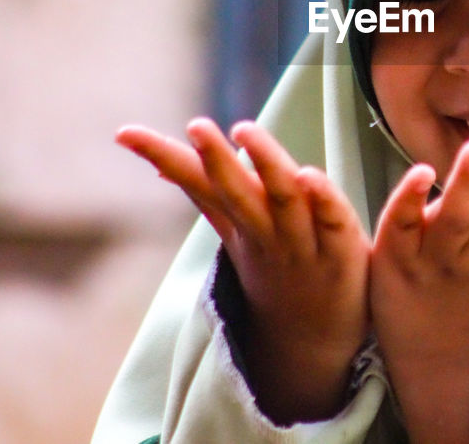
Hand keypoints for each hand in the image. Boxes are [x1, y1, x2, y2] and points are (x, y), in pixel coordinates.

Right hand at [116, 118, 369, 423]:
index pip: (198, 184)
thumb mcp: (235, 232)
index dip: (164, 156)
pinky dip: (323, 198)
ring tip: (245, 131)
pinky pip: (332, 220)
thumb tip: (159, 164)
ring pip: (283, 199)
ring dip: (266, 164)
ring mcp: (303, 243)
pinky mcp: (343, 251)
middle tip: (196, 126)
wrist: (314, 341)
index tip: (124, 132)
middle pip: (237, 192)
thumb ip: (206, 195)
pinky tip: (310, 175)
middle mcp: (265, 232)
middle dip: (216, 159)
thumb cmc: (275, 270)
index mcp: (238, 222)